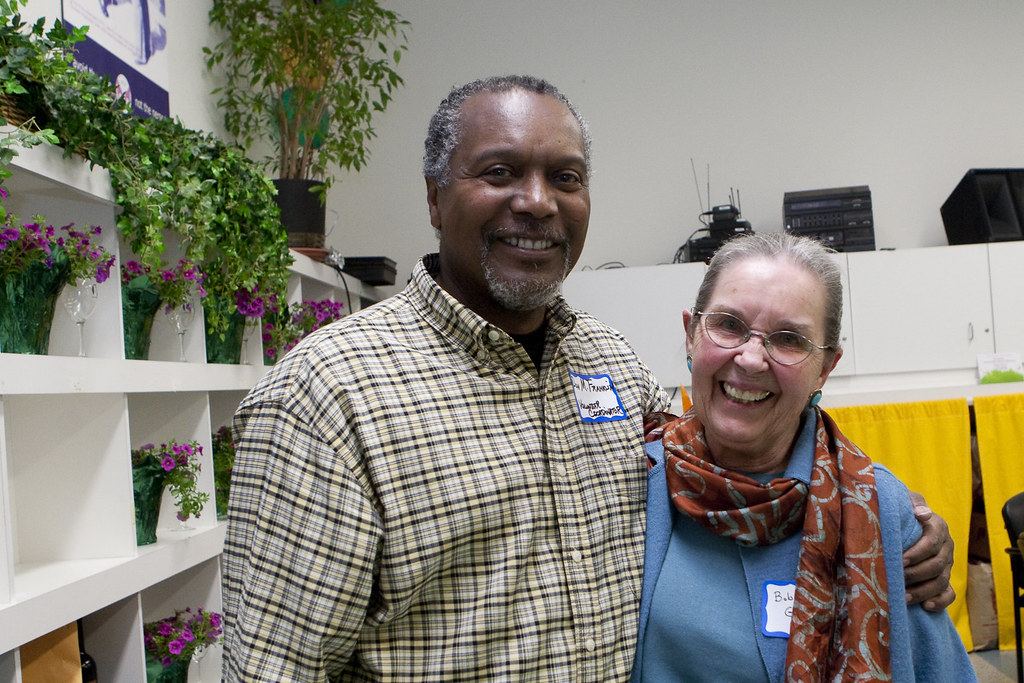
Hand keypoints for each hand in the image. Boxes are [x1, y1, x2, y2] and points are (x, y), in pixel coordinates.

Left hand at [902, 490, 954, 611]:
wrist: (906, 522)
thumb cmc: (903, 510)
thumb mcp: (906, 501)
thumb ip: (914, 503)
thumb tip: (922, 514)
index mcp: (938, 527)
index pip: (933, 541)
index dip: (918, 552)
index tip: (901, 559)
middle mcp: (946, 547)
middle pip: (936, 565)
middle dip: (916, 574)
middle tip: (896, 579)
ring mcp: (947, 564)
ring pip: (941, 581)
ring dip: (923, 591)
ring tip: (903, 597)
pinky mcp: (945, 579)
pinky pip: (949, 594)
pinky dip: (940, 601)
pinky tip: (926, 606)